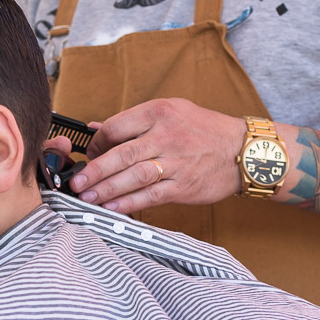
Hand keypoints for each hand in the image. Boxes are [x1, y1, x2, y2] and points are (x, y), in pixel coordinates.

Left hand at [69, 98, 244, 212]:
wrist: (243, 150)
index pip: (116, 127)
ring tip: (87, 198)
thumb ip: (134, 122)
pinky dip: (129, 203)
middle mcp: (166, 135)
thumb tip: (96, 130)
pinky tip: (112, 207)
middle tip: (76, 183)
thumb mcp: (172, 111)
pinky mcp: (184, 185)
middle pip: (122, 154)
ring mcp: (176, 162)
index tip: (88, 156)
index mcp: (158, 112)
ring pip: (134, 176)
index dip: (96, 144)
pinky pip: (151, 195)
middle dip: (95, 171)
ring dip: (107, 189)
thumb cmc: (204, 130)